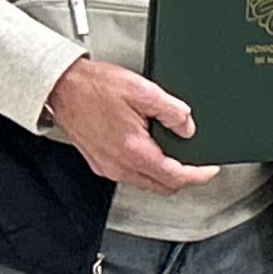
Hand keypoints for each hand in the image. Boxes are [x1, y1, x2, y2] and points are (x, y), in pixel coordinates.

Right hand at [44, 57, 215, 193]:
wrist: (61, 86)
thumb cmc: (94, 86)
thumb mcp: (143, 90)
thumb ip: (172, 111)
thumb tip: (188, 128)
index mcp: (133, 150)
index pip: (175, 177)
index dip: (199, 176)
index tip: (211, 170)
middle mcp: (118, 165)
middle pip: (163, 186)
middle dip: (183, 177)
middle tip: (196, 163)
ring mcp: (107, 166)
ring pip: (147, 183)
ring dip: (164, 173)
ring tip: (174, 154)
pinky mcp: (99, 163)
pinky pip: (131, 175)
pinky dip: (146, 168)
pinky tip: (150, 150)